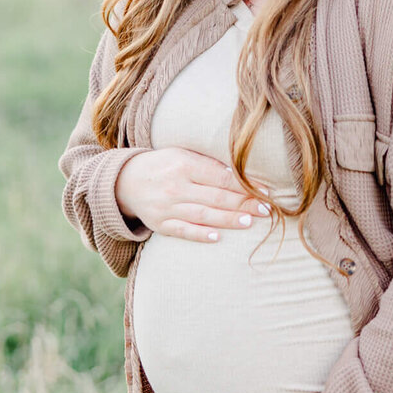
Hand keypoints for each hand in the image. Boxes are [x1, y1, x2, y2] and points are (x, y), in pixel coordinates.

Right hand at [114, 148, 269, 242]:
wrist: (126, 181)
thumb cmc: (164, 165)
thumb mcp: (183, 155)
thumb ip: (208, 164)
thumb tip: (241, 174)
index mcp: (184, 165)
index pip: (220, 177)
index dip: (244, 185)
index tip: (265, 191)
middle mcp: (175, 186)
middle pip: (216, 197)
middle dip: (243, 204)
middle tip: (265, 210)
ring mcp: (167, 207)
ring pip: (202, 215)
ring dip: (227, 220)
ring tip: (248, 222)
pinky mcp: (160, 224)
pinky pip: (182, 231)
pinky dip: (199, 234)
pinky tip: (217, 237)